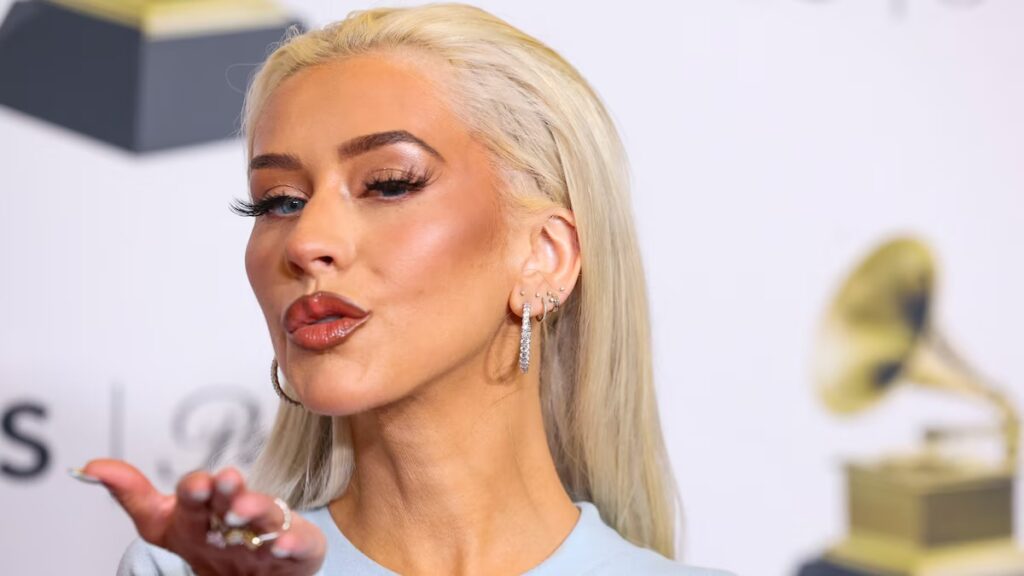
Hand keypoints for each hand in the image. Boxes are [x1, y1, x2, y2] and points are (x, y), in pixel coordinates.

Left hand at [73, 459, 326, 575]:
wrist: (254, 568)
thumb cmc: (209, 539)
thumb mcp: (164, 522)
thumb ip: (131, 494)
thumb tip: (89, 467)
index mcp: (204, 508)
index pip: (197, 494)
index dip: (196, 489)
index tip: (196, 483)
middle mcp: (237, 514)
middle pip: (232, 498)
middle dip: (228, 490)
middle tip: (223, 480)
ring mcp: (268, 531)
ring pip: (264, 518)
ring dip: (256, 510)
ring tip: (244, 510)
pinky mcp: (296, 551)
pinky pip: (296, 548)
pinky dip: (291, 545)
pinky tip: (282, 544)